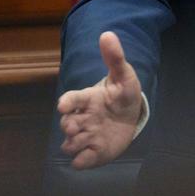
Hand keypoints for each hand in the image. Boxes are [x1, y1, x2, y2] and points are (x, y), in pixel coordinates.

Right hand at [56, 31, 142, 169]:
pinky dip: (83, 160)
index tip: (64, 106)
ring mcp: (85, 136)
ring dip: (76, 143)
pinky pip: (79, 161)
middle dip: (70, 126)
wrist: (130, 117)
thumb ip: (115, 57)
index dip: (66, 102)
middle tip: (79, 126)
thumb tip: (107, 33)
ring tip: (91, 138)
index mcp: (87, 99)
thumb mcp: (124, 75)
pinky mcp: (91, 153)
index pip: (71, 99)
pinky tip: (93, 154)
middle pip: (65, 125)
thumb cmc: (123, 94)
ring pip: (69, 145)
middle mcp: (82, 119)